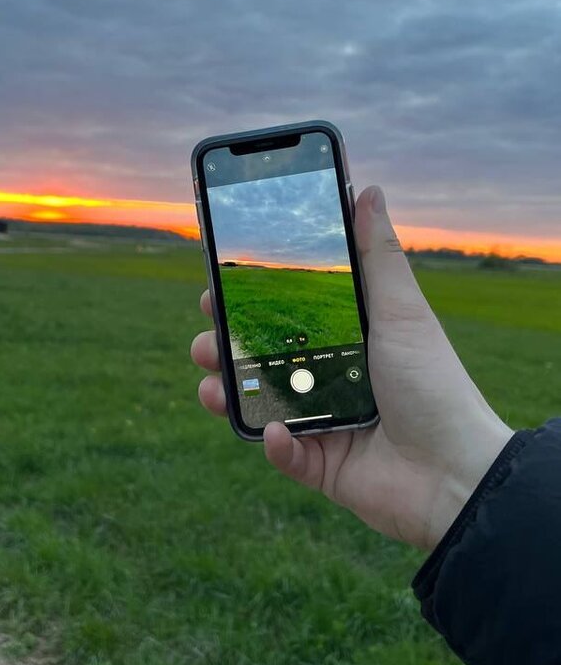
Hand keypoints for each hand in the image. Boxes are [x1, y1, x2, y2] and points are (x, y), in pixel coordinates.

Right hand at [190, 185, 512, 551]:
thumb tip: (368, 191)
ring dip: (228, 391)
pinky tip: (275, 430)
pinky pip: (284, 453)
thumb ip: (377, 255)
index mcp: (347, 339)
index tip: (217, 282)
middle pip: (262, 356)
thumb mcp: (402, 312)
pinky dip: (274, 442)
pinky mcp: (321, 466)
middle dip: (225, 344)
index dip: (249, 299)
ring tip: (211, 381)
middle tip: (206, 334)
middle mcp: (329, 378)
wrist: (457, 473)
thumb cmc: (435, 384)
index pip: (287, 313)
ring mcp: (323, 422)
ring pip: (260, 403)